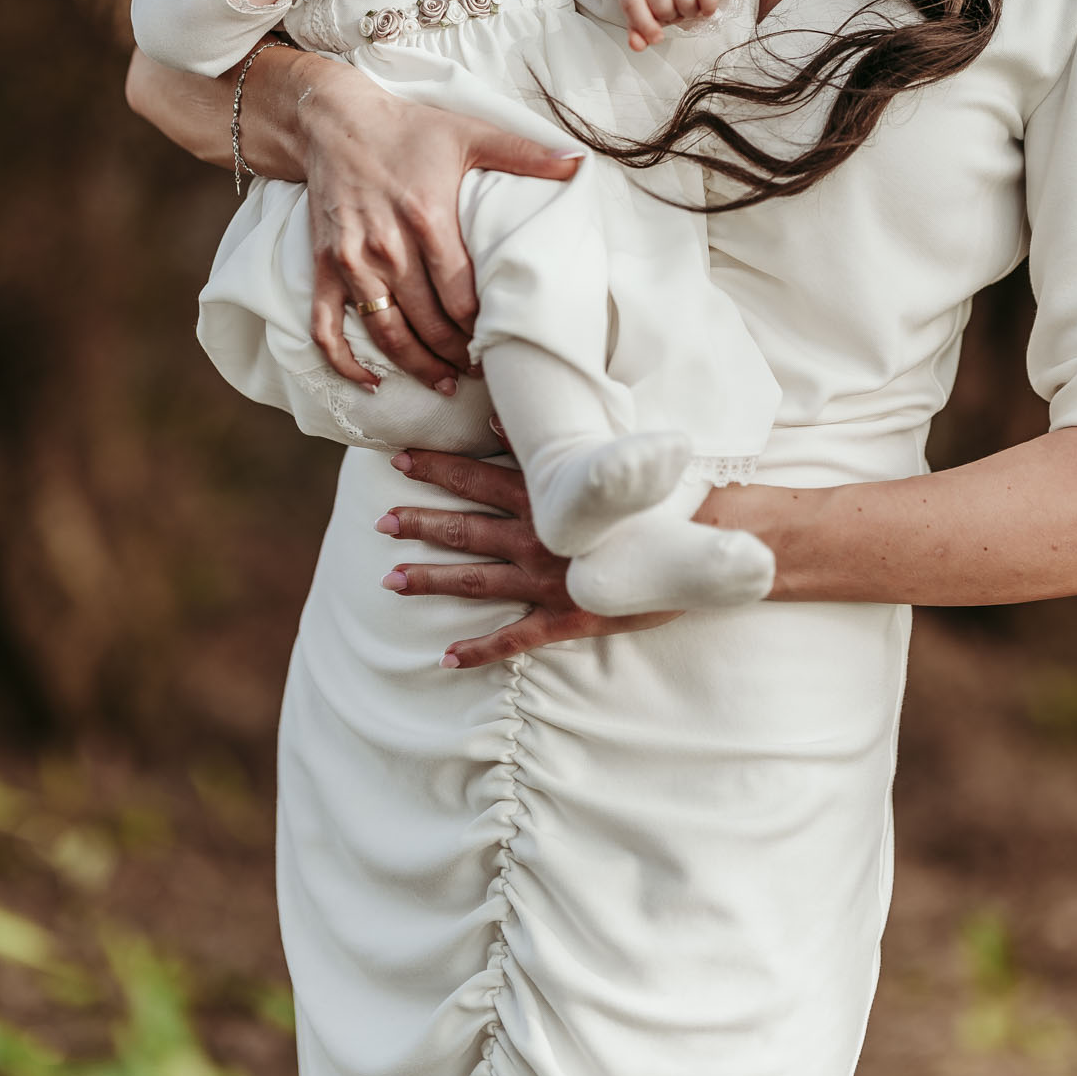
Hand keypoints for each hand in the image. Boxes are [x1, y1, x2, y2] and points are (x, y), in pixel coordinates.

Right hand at [301, 62, 580, 391]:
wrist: (335, 120)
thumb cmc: (409, 128)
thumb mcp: (471, 132)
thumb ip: (524, 154)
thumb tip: (577, 161)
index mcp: (428, 218)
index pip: (462, 295)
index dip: (485, 328)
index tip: (506, 343)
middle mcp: (388, 247)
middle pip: (429, 322)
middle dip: (459, 354)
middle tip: (483, 370)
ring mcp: (352, 261)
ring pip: (387, 333)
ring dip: (416, 367)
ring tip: (445, 384)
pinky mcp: (324, 266)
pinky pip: (327, 327)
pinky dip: (345, 362)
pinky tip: (373, 382)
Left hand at [375, 447, 679, 667]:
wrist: (697, 545)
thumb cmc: (652, 498)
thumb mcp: (601, 463)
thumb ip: (547, 445)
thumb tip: (497, 417)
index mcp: (546, 499)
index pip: (479, 478)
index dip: (439, 469)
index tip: (401, 459)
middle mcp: (539, 538)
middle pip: (466, 528)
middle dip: (421, 523)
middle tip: (380, 520)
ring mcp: (548, 580)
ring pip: (477, 580)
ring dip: (432, 580)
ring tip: (391, 580)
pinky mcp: (567, 616)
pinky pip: (515, 638)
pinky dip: (479, 649)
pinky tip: (446, 658)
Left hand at [620, 0, 724, 50]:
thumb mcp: (648, 14)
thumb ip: (639, 31)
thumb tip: (637, 45)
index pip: (632, 4)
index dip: (644, 25)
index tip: (657, 38)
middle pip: (662, 6)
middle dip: (673, 16)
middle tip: (676, 11)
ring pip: (685, 0)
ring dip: (691, 12)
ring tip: (689, 5)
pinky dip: (708, 5)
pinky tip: (706, 6)